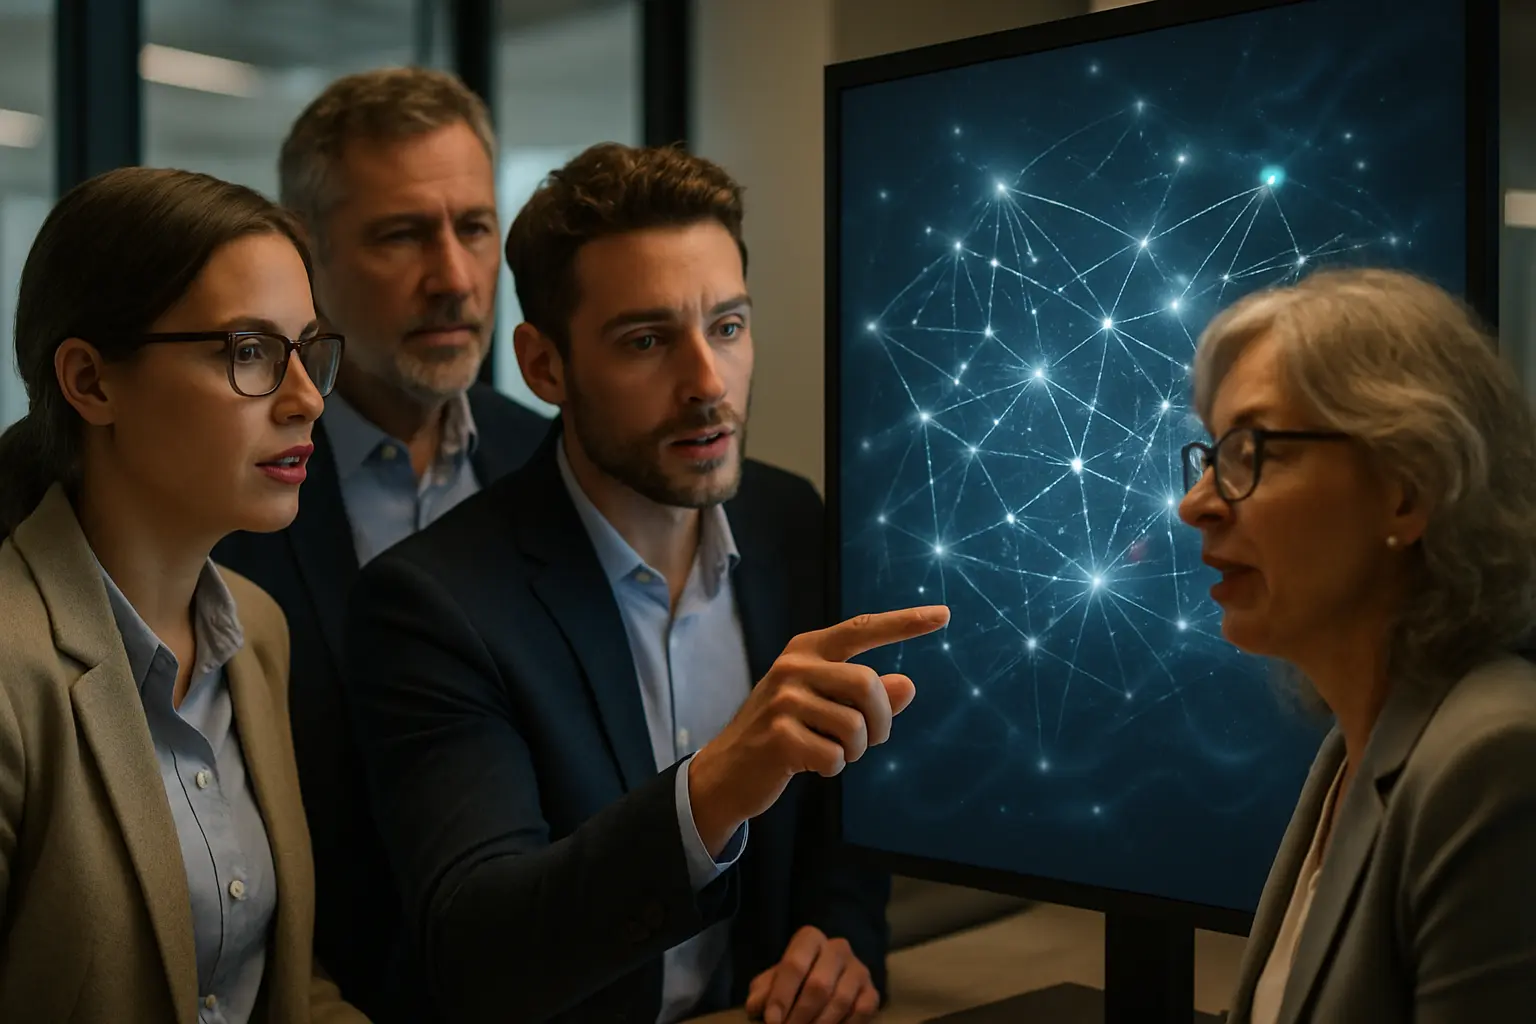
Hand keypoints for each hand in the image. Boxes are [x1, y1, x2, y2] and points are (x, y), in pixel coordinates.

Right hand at [689, 605, 949, 854]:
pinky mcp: (779, 735)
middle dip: (881, 721)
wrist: (729, 770)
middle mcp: (794, 666)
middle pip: (868, 685)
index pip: (862, 629)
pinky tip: (809, 765)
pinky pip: (835, 756)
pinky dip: (833, 768)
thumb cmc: (786, 732)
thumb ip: (869, 696)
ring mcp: (784, 700)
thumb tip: (908, 685)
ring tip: (832, 752)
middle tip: (871, 740)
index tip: (944, 615)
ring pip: (855, 727)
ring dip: (854, 750)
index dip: (904, 623)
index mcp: (807, 650)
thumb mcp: (826, 706)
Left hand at [744, 926, 878, 1023]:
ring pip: (840, 1000)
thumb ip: (763, 992)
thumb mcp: (773, 983)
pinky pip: (861, 1012)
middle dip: (800, 1015)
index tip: (772, 1022)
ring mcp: (859, 969)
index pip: (794, 964)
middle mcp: (838, 948)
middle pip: (819, 985)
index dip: (781, 996)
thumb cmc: (794, 982)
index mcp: (810, 939)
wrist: (828, 983)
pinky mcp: (872, 991)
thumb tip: (757, 1006)